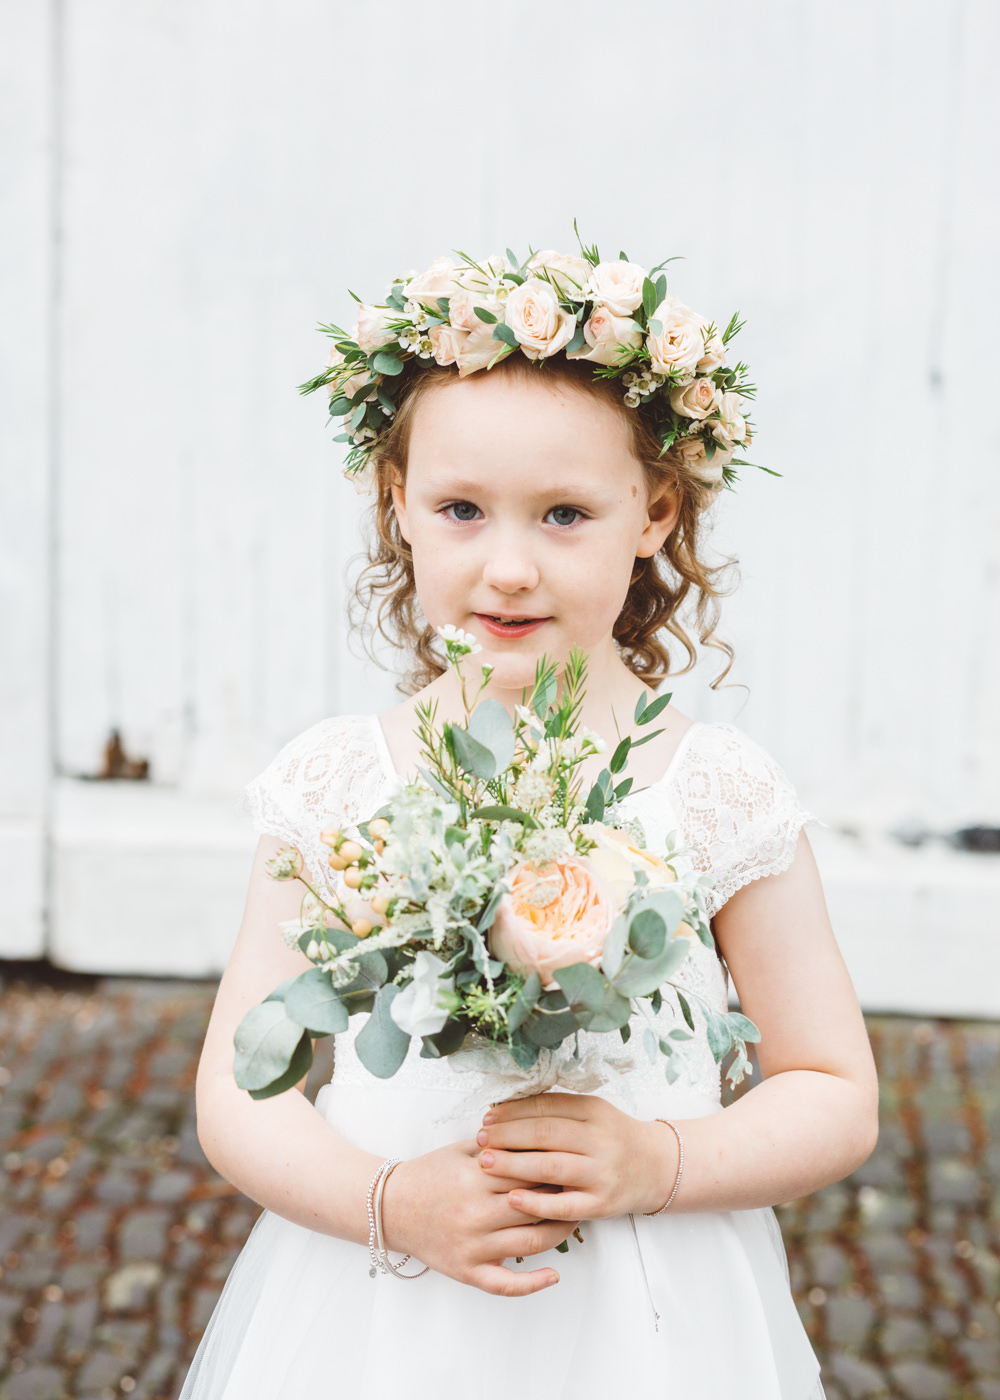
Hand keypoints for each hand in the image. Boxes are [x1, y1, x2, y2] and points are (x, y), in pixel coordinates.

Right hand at [380, 1139, 579, 1296]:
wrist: (391, 1207)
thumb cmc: (429, 1175)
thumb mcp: (460, 1150)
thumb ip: (497, 1145)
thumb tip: (537, 1134)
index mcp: (474, 1178)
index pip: (527, 1171)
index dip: (554, 1166)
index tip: (573, 1161)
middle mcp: (475, 1213)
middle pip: (534, 1205)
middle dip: (562, 1196)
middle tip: (583, 1188)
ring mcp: (472, 1246)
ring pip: (530, 1242)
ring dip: (559, 1232)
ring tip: (575, 1219)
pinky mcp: (467, 1271)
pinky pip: (505, 1285)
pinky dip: (532, 1283)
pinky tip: (554, 1275)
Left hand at [476, 1093, 678, 1220]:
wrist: (656, 1167)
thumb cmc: (613, 1138)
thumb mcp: (592, 1113)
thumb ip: (557, 1110)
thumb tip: (506, 1109)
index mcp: (594, 1111)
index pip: (546, 1106)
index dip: (512, 1111)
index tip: (488, 1118)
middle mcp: (599, 1140)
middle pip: (546, 1134)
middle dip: (507, 1135)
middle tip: (481, 1140)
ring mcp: (601, 1173)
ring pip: (552, 1167)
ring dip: (515, 1164)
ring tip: (487, 1163)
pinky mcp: (602, 1204)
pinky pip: (565, 1206)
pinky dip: (537, 1203)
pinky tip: (513, 1199)